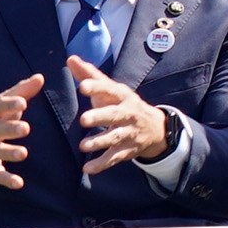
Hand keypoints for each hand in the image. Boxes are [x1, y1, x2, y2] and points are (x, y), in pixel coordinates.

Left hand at [66, 56, 170, 174]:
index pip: (110, 90)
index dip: (97, 88)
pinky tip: (88, 169)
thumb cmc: (123, 104)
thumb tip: (70, 58)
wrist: (156, 128)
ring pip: (115, 138)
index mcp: (122, 96)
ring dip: (100, 142)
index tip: (83, 86)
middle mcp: (128, 114)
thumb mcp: (111, 89)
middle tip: (83, 120)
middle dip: (101, 117)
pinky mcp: (127, 150)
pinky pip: (114, 158)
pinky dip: (102, 165)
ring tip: (83, 146)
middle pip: (115, 115)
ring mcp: (129, 133)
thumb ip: (89, 75)